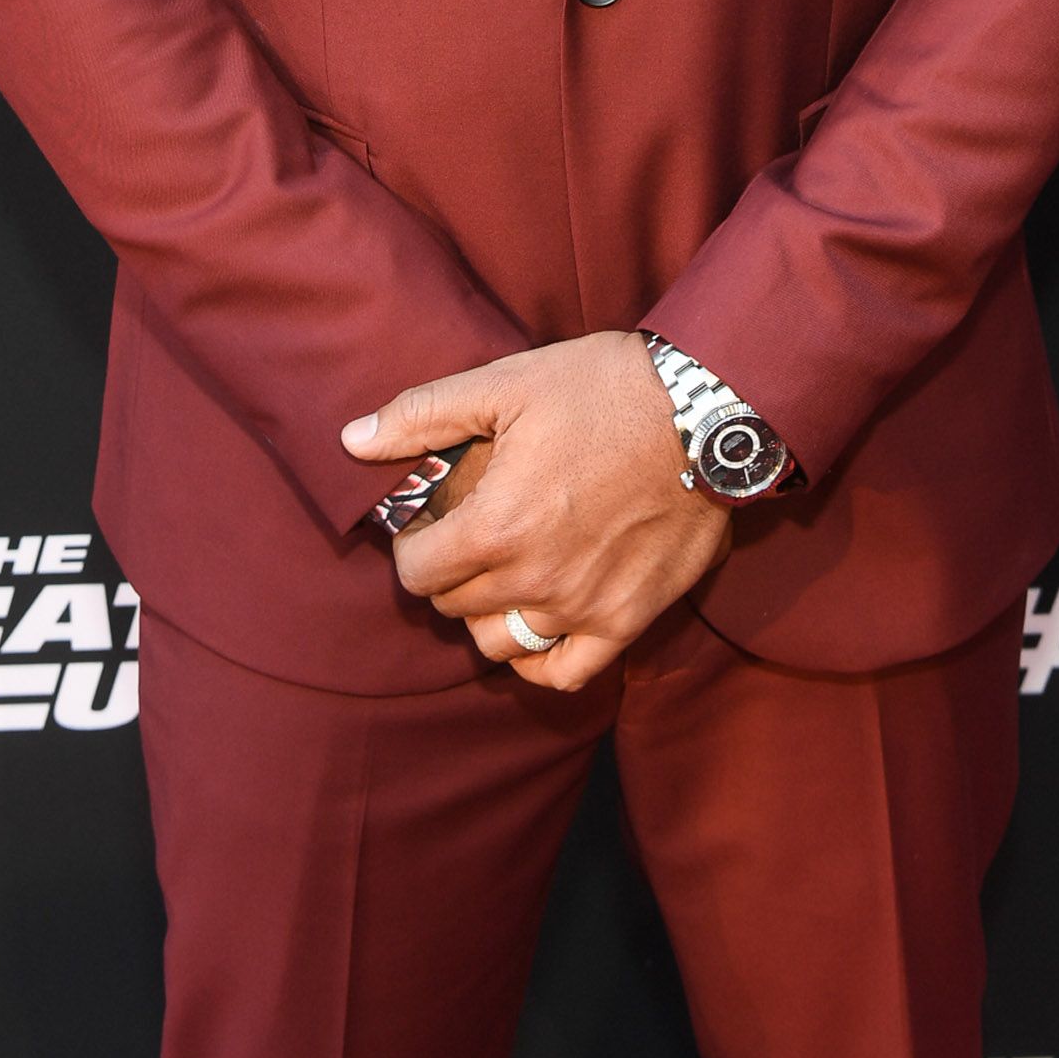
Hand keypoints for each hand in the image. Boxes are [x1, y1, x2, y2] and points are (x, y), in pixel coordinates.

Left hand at [341, 333, 730, 690]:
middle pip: (455, 607)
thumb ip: (423, 416)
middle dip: (447, 573)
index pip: (416, 573)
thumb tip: (352, 440)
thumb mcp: (506, 384)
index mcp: (496, 527)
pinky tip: (534, 624)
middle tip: (465, 538)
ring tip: (500, 574)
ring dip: (487, 614)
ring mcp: (583, 608)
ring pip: (499, 644)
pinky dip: (538, 660)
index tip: (426, 524)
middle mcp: (534, 581)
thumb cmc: (603, 389)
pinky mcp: (628, 621)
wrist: (706, 412)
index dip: (411, 547)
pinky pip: (563, 673)